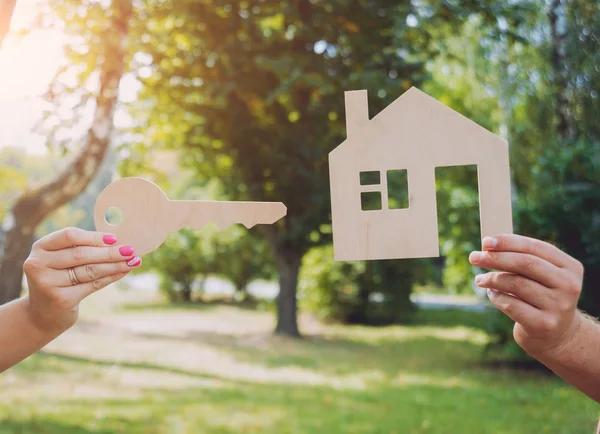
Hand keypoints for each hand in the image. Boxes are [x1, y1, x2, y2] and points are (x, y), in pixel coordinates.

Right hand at [23, 227, 141, 331]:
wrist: (41, 314)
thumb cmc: (58, 279)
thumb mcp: (60, 260)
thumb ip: (80, 248)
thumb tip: (118, 241)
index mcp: (40, 247)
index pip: (69, 236)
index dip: (94, 237)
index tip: (115, 238)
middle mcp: (39, 264)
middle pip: (81, 254)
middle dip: (110, 252)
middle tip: (131, 249)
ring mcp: (48, 283)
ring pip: (90, 270)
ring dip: (115, 264)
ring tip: (133, 260)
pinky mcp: (61, 299)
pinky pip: (93, 284)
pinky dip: (111, 277)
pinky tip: (124, 272)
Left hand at [469, 234, 584, 358]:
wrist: (557, 335)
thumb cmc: (542, 297)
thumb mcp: (542, 276)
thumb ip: (522, 259)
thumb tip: (488, 246)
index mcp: (570, 267)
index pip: (535, 247)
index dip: (508, 242)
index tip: (485, 242)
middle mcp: (568, 286)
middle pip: (526, 264)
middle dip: (496, 258)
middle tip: (474, 257)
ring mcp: (558, 306)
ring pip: (516, 284)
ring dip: (492, 279)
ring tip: (480, 280)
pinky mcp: (544, 324)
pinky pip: (511, 305)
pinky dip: (496, 297)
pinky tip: (492, 294)